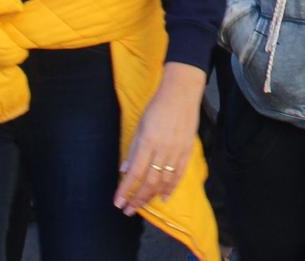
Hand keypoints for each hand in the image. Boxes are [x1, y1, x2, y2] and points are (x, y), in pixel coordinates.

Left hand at [115, 64, 203, 216]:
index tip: (118, 202)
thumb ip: (134, 149)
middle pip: (149, 181)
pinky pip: (179, 174)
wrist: (182, 92)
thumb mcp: (141, 125)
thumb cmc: (157, 106)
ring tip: (142, 206)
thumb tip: (124, 170)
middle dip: (137, 199)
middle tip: (128, 211)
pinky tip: (164, 197)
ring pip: (164, 181)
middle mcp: (163, 149)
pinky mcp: (187, 151)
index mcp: (148, 141)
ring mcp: (177, 151)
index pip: (134, 173)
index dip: (125, 190)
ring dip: (151, 196)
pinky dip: (171, 188)